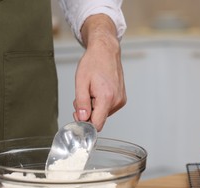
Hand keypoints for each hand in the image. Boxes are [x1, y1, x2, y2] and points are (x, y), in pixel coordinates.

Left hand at [73, 14, 125, 130]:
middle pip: (98, 119)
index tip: (78, 116)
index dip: (85, 123)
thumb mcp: (81, 82)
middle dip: (87, 112)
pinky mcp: (121, 99)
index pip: (97, 124)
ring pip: (102, 114)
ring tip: (91, 91)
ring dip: (93, 107)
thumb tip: (82, 118)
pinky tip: (98, 91)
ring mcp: (120, 100)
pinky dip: (100, 103)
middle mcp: (116, 101)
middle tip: (82, 97)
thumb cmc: (93, 63)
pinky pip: (107, 108)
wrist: (106, 51)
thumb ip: (81, 103)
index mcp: (106, 97)